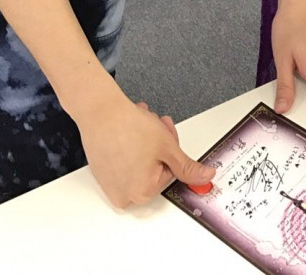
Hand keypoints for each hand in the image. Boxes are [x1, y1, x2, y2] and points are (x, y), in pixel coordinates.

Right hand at [76, 93, 213, 207]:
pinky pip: (124, 162)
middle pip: (155, 167)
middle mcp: (124, 194)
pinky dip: (130, 146)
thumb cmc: (128, 127)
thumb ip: (188, 167)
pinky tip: (130, 130)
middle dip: (159, 144)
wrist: (100, 111)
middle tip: (155, 126)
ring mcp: (111, 185)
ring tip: (142, 124)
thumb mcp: (168, 146)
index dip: (170, 148)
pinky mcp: (102, 173)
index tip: (165, 134)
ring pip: (141, 162)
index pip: (170, 171)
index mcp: (143, 193)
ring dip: (147, 142)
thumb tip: (205, 177)